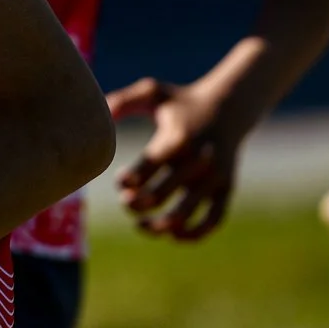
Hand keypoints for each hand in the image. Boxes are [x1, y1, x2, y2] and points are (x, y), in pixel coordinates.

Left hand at [111, 76, 243, 239]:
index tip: (122, 180)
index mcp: (177, 138)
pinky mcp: (226, 188)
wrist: (229, 106)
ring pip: (184, 215)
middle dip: (135, 204)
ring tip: (140, 225)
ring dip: (157, 227)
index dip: (126, 181)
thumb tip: (99, 114)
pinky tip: (173, 235)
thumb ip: (123, 100)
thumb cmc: (182, 102)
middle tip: (126, 202)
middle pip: (159, 195)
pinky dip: (194, 234)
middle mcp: (197, 160)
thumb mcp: (154, 92)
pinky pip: (213, 220)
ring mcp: (214, 177)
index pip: (146, 168)